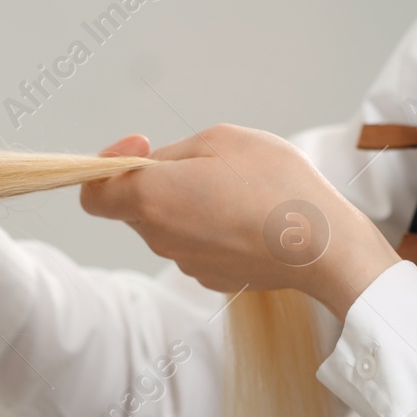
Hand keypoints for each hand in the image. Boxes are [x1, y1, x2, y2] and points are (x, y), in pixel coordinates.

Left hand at [79, 123, 400, 320]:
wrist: (322, 246)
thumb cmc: (276, 185)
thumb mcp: (221, 140)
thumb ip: (172, 153)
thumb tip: (152, 166)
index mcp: (150, 199)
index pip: (94, 194)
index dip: (107, 167)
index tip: (143, 146)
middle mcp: (157, 236)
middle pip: (134, 205)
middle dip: (157, 180)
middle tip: (204, 163)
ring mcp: (182, 261)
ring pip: (167, 224)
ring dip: (188, 202)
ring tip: (236, 188)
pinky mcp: (208, 276)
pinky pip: (195, 243)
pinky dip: (210, 227)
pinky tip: (247, 216)